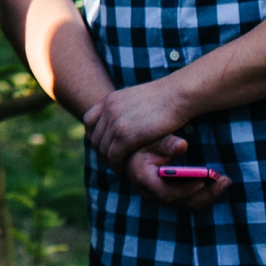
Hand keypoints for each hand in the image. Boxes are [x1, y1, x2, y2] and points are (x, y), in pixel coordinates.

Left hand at [83, 76, 198, 169]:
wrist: (177, 95)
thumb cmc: (164, 99)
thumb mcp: (137, 99)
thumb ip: (125, 109)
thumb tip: (124, 121)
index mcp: (111, 99)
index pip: (88, 120)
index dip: (94, 136)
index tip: (105, 146)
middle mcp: (109, 108)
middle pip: (94, 137)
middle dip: (102, 153)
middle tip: (113, 162)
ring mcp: (115, 121)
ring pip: (103, 149)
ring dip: (109, 161)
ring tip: (119, 168)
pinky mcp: (125, 134)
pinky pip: (114, 155)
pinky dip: (117, 165)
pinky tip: (125, 169)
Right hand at [116, 137, 233, 209]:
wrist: (133, 147)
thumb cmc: (142, 140)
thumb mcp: (151, 137)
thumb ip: (166, 142)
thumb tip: (183, 145)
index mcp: (144, 180)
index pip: (167, 193)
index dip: (185, 189)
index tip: (202, 180)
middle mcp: (152, 194)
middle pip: (183, 202)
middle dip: (206, 194)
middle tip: (225, 180)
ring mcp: (162, 197)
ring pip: (188, 203)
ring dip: (209, 194)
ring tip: (225, 180)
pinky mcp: (170, 196)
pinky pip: (189, 200)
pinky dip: (204, 193)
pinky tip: (216, 182)